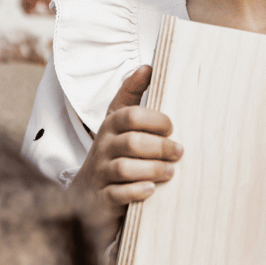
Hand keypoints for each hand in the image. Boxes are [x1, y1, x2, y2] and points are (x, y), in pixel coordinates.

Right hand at [69, 63, 181, 216]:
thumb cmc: (111, 152)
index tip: (170, 127)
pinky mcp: (103, 197)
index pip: (131, 115)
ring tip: (170, 171)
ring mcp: (102, 173)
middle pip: (132, 142)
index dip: (155, 119)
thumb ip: (132, 94)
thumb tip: (148, 66)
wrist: (86, 196)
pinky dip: (137, 191)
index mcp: (111, 126)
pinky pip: (119, 194)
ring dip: (153, 169)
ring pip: (126, 169)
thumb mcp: (117, 121)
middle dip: (160, 147)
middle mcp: (104, 148)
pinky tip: (151, 190)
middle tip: (179, 151)